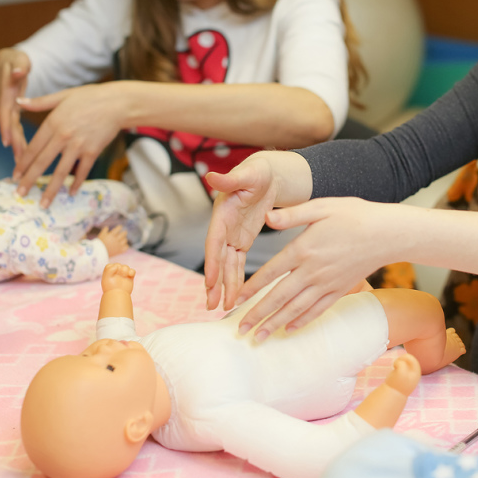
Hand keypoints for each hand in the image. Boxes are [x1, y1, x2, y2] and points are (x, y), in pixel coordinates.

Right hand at [0, 48, 32, 159]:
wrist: (5, 63)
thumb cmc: (13, 60)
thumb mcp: (16, 60)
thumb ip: (18, 67)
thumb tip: (19, 72)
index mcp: (7, 93)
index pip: (6, 111)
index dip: (6, 126)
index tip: (7, 141)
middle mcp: (6, 103)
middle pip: (9, 126)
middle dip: (14, 143)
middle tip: (19, 161)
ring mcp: (10, 109)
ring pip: (12, 130)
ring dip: (17, 146)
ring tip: (22, 164)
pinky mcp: (14, 112)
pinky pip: (16, 128)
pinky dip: (20, 141)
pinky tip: (25, 156)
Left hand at [13, 83, 125, 206]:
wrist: (118, 103)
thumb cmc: (90, 97)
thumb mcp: (63, 96)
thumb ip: (39, 102)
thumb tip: (17, 101)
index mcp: (53, 123)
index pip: (33, 148)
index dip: (22, 164)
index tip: (14, 176)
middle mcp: (63, 136)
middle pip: (42, 163)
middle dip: (29, 180)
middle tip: (20, 194)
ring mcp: (79, 146)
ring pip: (61, 172)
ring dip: (51, 189)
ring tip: (43, 204)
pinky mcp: (93, 152)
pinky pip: (83, 171)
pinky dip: (76, 183)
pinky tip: (70, 193)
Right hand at [97, 226, 129, 257]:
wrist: (99, 253)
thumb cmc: (99, 243)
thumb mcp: (101, 235)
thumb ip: (104, 230)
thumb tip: (107, 227)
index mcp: (112, 235)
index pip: (118, 228)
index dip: (120, 227)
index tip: (120, 227)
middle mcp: (116, 239)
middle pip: (124, 234)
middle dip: (124, 232)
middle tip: (124, 232)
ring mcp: (118, 245)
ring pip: (125, 240)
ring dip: (124, 239)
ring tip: (123, 239)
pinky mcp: (119, 250)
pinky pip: (126, 247)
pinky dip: (125, 246)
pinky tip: (123, 245)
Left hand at [101, 262, 135, 293]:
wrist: (118, 295)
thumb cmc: (110, 288)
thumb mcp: (106, 277)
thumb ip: (109, 269)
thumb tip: (117, 266)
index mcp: (109, 274)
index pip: (110, 265)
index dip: (112, 268)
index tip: (112, 274)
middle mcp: (116, 273)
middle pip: (119, 265)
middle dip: (120, 268)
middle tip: (120, 274)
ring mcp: (123, 275)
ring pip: (126, 267)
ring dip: (125, 269)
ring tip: (124, 275)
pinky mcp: (129, 277)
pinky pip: (132, 271)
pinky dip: (132, 271)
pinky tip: (130, 275)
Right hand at [203, 158, 279, 310]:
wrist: (267, 174)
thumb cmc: (257, 171)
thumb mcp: (248, 173)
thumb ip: (230, 178)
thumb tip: (212, 176)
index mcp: (222, 214)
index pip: (214, 242)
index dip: (211, 262)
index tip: (210, 281)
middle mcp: (223, 228)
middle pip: (217, 259)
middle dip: (214, 283)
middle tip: (211, 304)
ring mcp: (232, 236)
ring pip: (226, 266)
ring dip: (224, 286)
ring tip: (222, 307)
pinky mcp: (242, 240)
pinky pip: (237, 263)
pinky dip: (236, 279)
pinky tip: (235, 295)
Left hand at [234, 197, 400, 340]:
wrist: (387, 234)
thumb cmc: (354, 216)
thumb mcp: (321, 207)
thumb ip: (292, 214)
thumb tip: (266, 217)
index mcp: (303, 249)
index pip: (270, 273)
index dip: (251, 288)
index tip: (236, 301)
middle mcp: (312, 271)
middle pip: (279, 298)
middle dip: (257, 316)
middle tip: (240, 330)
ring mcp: (327, 284)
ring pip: (295, 309)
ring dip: (275, 325)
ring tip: (259, 338)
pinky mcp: (339, 290)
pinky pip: (317, 310)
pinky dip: (302, 321)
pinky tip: (289, 330)